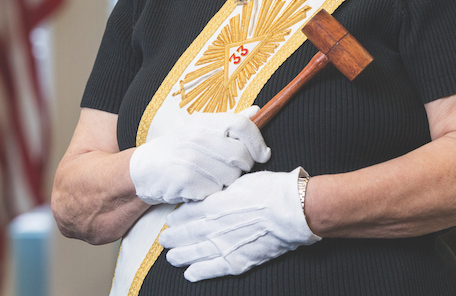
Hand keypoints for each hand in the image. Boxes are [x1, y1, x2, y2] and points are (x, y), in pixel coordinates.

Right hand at [129, 107, 270, 204]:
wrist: (145, 169)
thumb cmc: (179, 147)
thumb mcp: (201, 128)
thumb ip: (231, 121)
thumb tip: (257, 111)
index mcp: (204, 122)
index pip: (242, 125)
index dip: (257, 141)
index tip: (262, 154)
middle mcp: (198, 138)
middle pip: (242, 155)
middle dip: (242, 167)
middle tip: (229, 168)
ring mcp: (192, 160)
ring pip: (231, 177)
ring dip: (226, 182)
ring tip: (210, 176)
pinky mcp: (187, 182)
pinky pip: (215, 192)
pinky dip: (211, 193)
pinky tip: (199, 186)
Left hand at [159, 167, 320, 280]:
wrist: (291, 210)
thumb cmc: (269, 190)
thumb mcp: (239, 181)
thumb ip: (222, 191)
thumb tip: (212, 192)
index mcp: (214, 204)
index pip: (188, 213)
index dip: (177, 218)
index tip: (170, 220)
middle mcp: (215, 227)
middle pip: (187, 234)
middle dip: (173, 238)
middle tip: (164, 239)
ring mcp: (225, 246)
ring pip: (195, 253)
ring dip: (181, 255)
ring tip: (171, 257)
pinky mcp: (238, 261)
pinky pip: (213, 269)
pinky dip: (199, 272)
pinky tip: (190, 273)